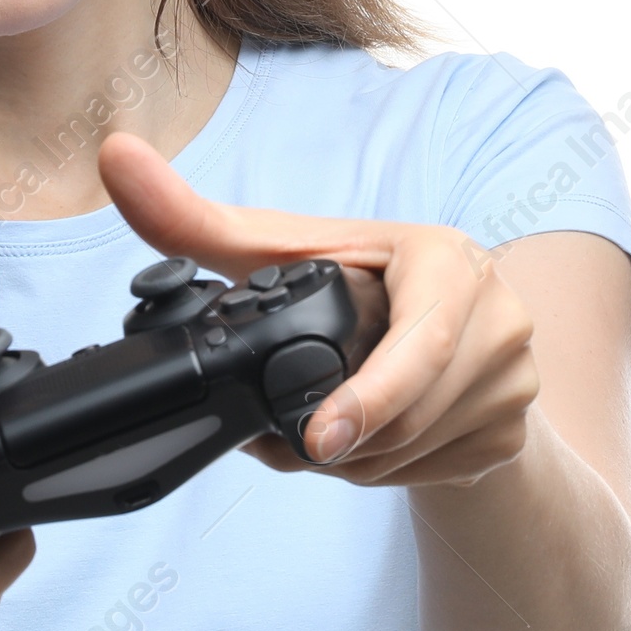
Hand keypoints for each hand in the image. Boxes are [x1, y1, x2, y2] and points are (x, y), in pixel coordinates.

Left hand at [98, 133, 538, 487]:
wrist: (450, 338)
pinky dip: (385, 473)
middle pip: (409, 415)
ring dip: (354, 462)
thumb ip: (194, 218)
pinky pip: (435, 475)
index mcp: (450, 258)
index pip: (422, 342)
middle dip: (335, 441)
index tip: (316, 440)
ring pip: (416, 453)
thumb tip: (114, 156)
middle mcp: (501, 315)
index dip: (368, 397)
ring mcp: (517, 381)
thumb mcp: (287, 252)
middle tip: (291, 438)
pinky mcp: (516, 434)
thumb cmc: (358, 286)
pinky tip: (367, 444)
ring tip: (325, 431)